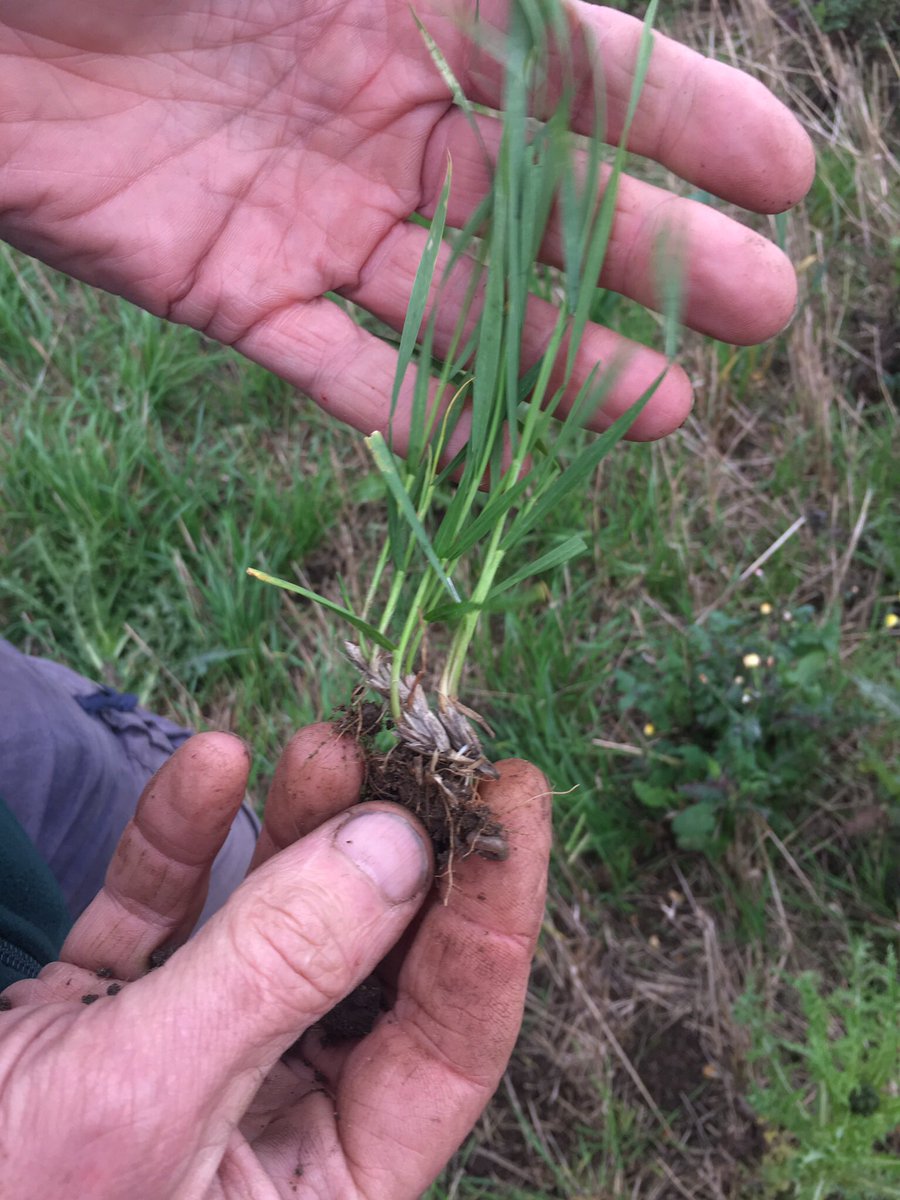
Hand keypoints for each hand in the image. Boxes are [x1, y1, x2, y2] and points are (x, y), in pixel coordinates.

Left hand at [0, 1, 812, 445]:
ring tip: (664, 412)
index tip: (784, 177)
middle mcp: (375, 116)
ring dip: (559, 363)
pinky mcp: (231, 293)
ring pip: (460, 307)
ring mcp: (309, 215)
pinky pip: (336, 367)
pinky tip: (491, 457)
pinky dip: (408, 412)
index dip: (685, 122)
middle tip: (761, 312)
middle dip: (653, 259)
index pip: (578, 69)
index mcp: (408, 0)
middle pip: (542, 206)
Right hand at [0, 724, 550, 1198]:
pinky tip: (210, 764)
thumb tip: (396, 847)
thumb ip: (277, 969)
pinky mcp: (110, 1017)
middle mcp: (272, 1121)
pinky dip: (183, 841)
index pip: (452, 1033)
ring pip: (276, 924)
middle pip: (371, 962)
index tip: (513, 790)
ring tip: (323, 741)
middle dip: (390, 848)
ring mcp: (191, 1058)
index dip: (495, 909)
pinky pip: (167, 915)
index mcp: (324, 1186)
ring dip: (299, 828)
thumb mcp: (148, 1097)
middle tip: (410, 745)